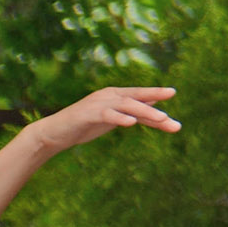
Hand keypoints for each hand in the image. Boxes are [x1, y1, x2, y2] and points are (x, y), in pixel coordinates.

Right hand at [33, 85, 178, 152]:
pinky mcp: (87, 114)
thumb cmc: (84, 126)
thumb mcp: (112, 118)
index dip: (156, 96)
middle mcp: (108, 95)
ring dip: (145, 111)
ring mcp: (98, 104)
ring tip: (162, 118)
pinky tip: (131, 123)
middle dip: (155, 96)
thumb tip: (154, 107)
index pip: (140, 97)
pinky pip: (107, 115)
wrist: (54, 133)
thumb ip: (131, 113)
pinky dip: (120, 118)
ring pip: (126, 105)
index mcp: (115, 95)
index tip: (173, 93)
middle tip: (172, 94)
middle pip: (136, 96)